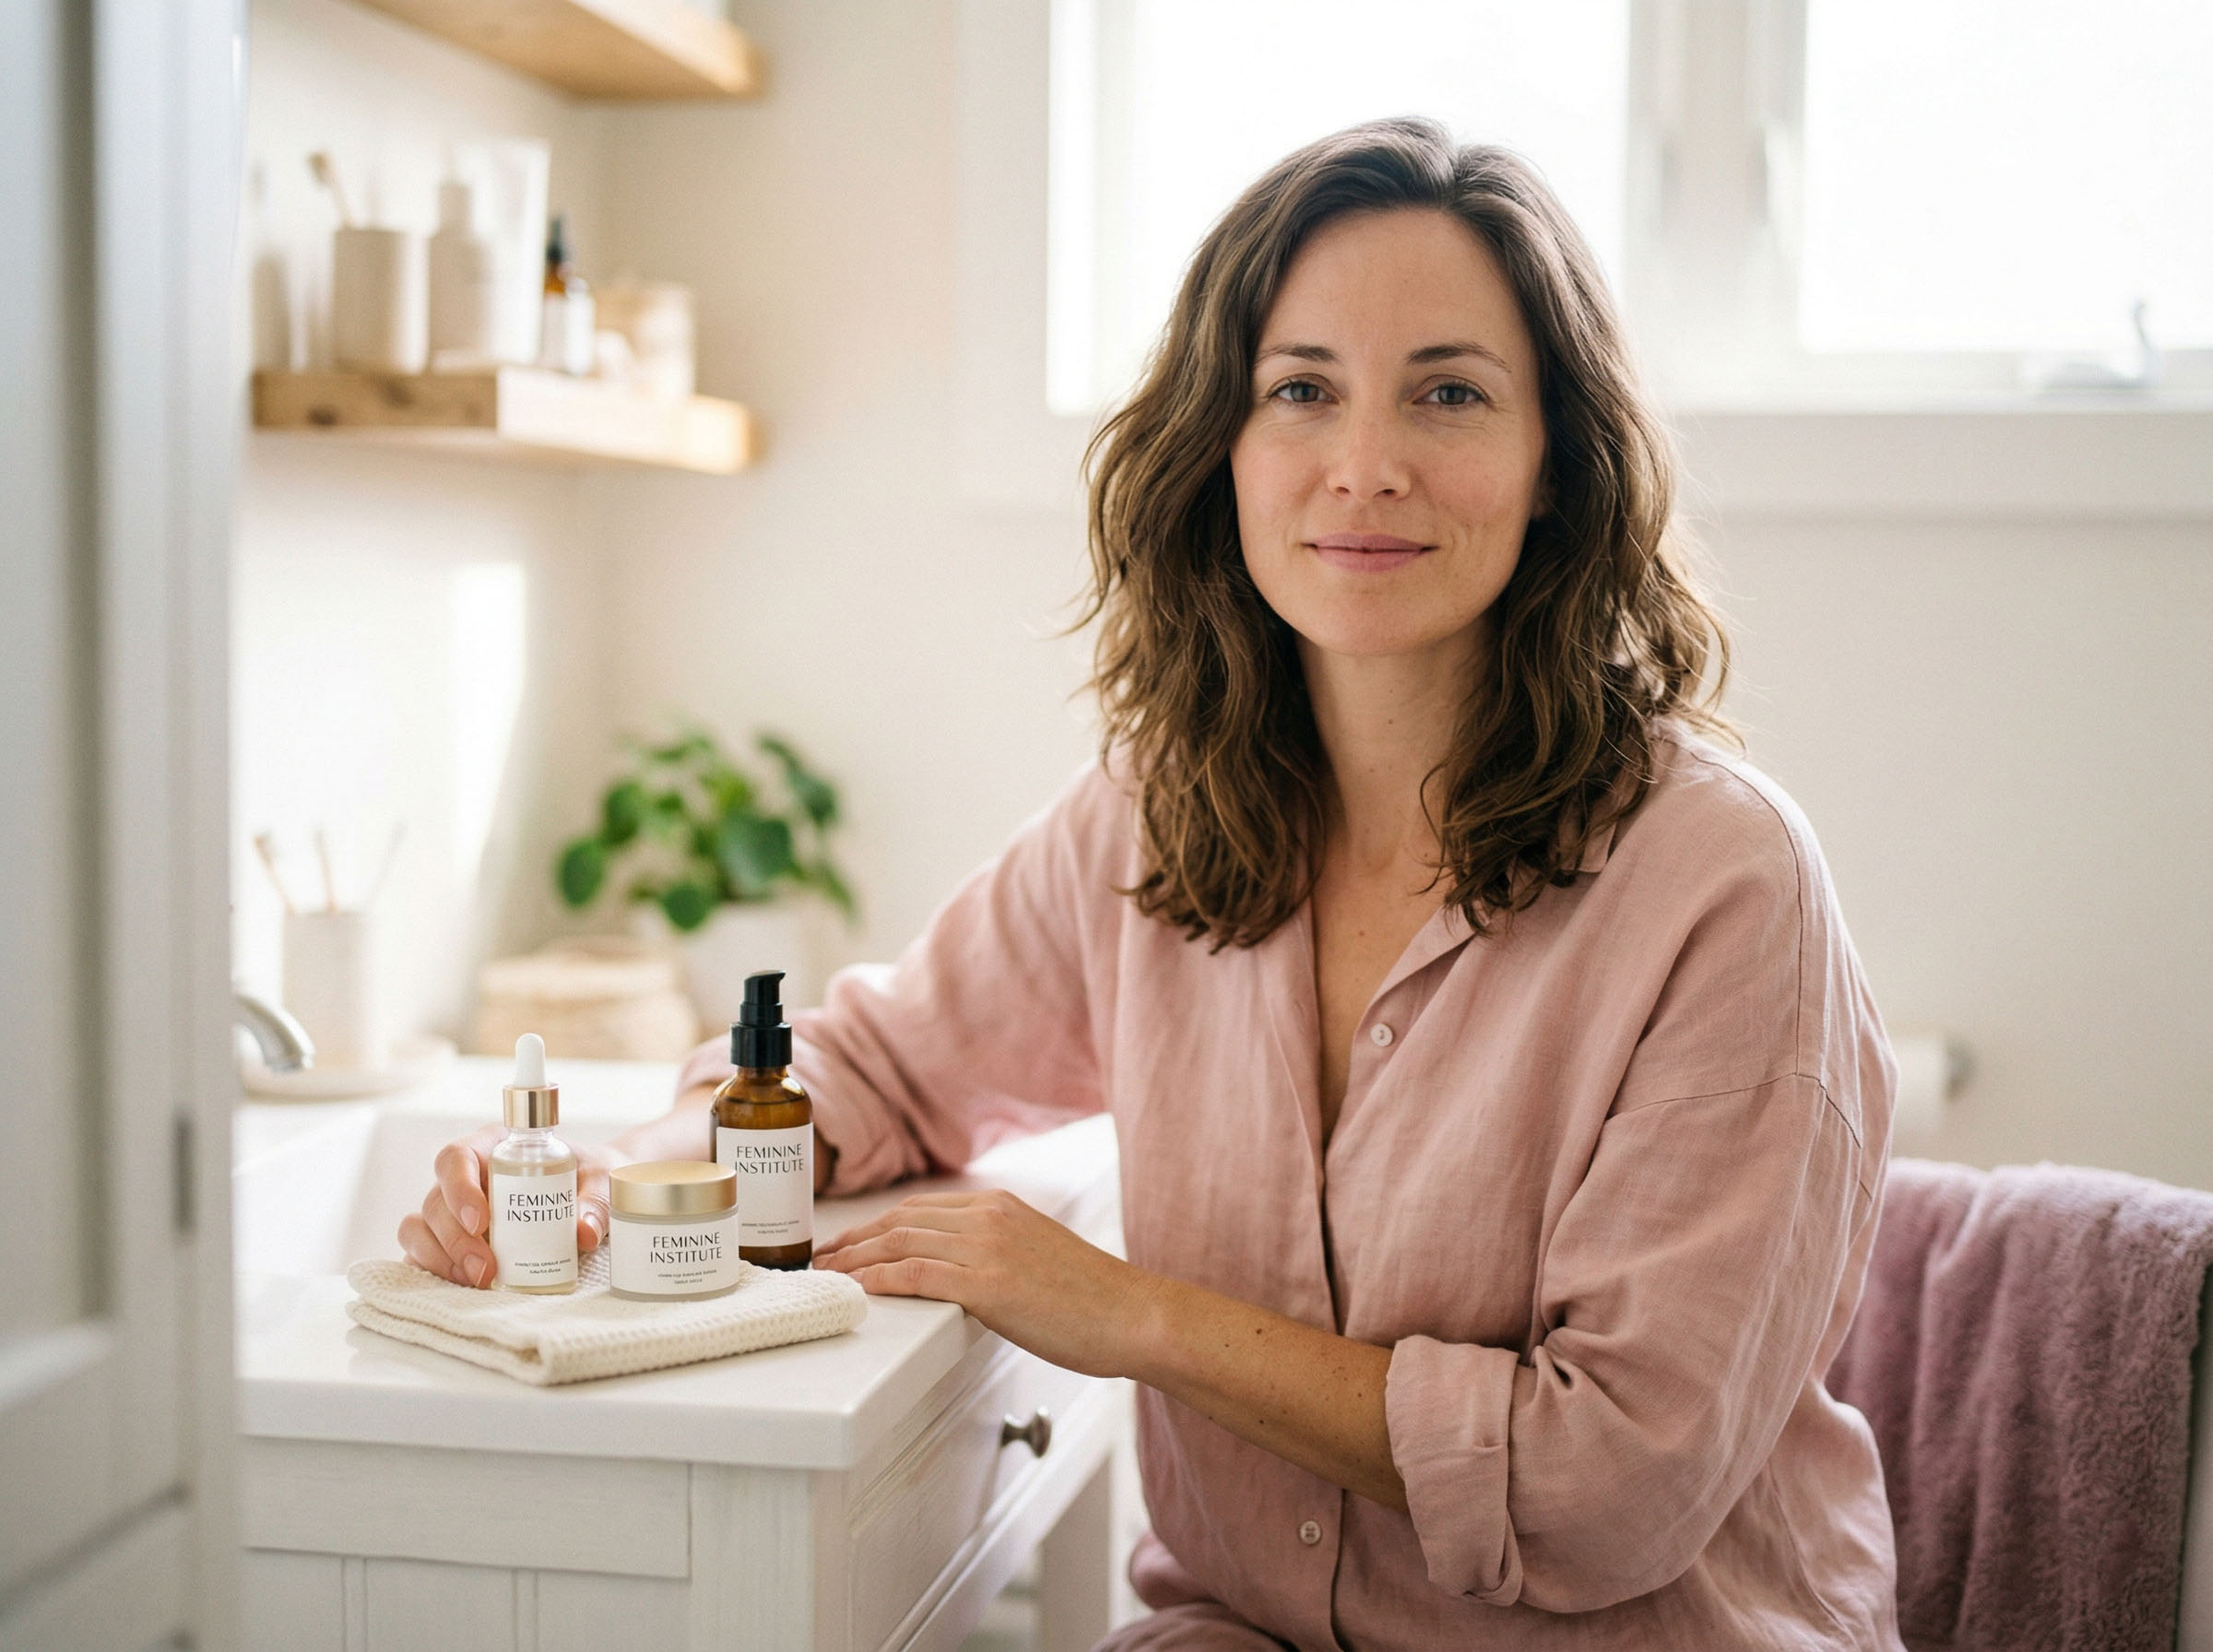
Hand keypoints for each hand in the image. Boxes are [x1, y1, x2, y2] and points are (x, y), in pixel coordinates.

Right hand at [397, 1125, 613, 1288]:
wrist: (587, 1194)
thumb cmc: (587, 1177)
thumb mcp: (601, 1179)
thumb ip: (595, 1201)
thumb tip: (583, 1232)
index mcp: (493, 1147)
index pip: (456, 1156)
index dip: (459, 1188)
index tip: (481, 1221)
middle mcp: (465, 1177)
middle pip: (435, 1200)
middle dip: (454, 1238)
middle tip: (486, 1268)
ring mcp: (451, 1210)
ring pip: (419, 1228)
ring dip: (441, 1258)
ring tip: (479, 1280)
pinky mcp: (448, 1241)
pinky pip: (421, 1253)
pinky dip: (436, 1271)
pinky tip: (465, 1286)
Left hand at [815, 1190, 1152, 1376]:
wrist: (1132, 1315)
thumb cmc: (1094, 1300)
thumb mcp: (1039, 1256)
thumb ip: (998, 1252)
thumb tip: (963, 1273)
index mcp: (1000, 1205)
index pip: (920, 1208)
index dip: (876, 1224)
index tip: (851, 1241)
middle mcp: (988, 1216)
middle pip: (899, 1220)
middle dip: (854, 1239)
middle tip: (823, 1258)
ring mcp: (986, 1247)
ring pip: (898, 1243)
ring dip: (853, 1258)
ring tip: (826, 1275)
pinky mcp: (987, 1283)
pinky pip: (913, 1275)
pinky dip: (876, 1278)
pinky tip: (856, 1287)